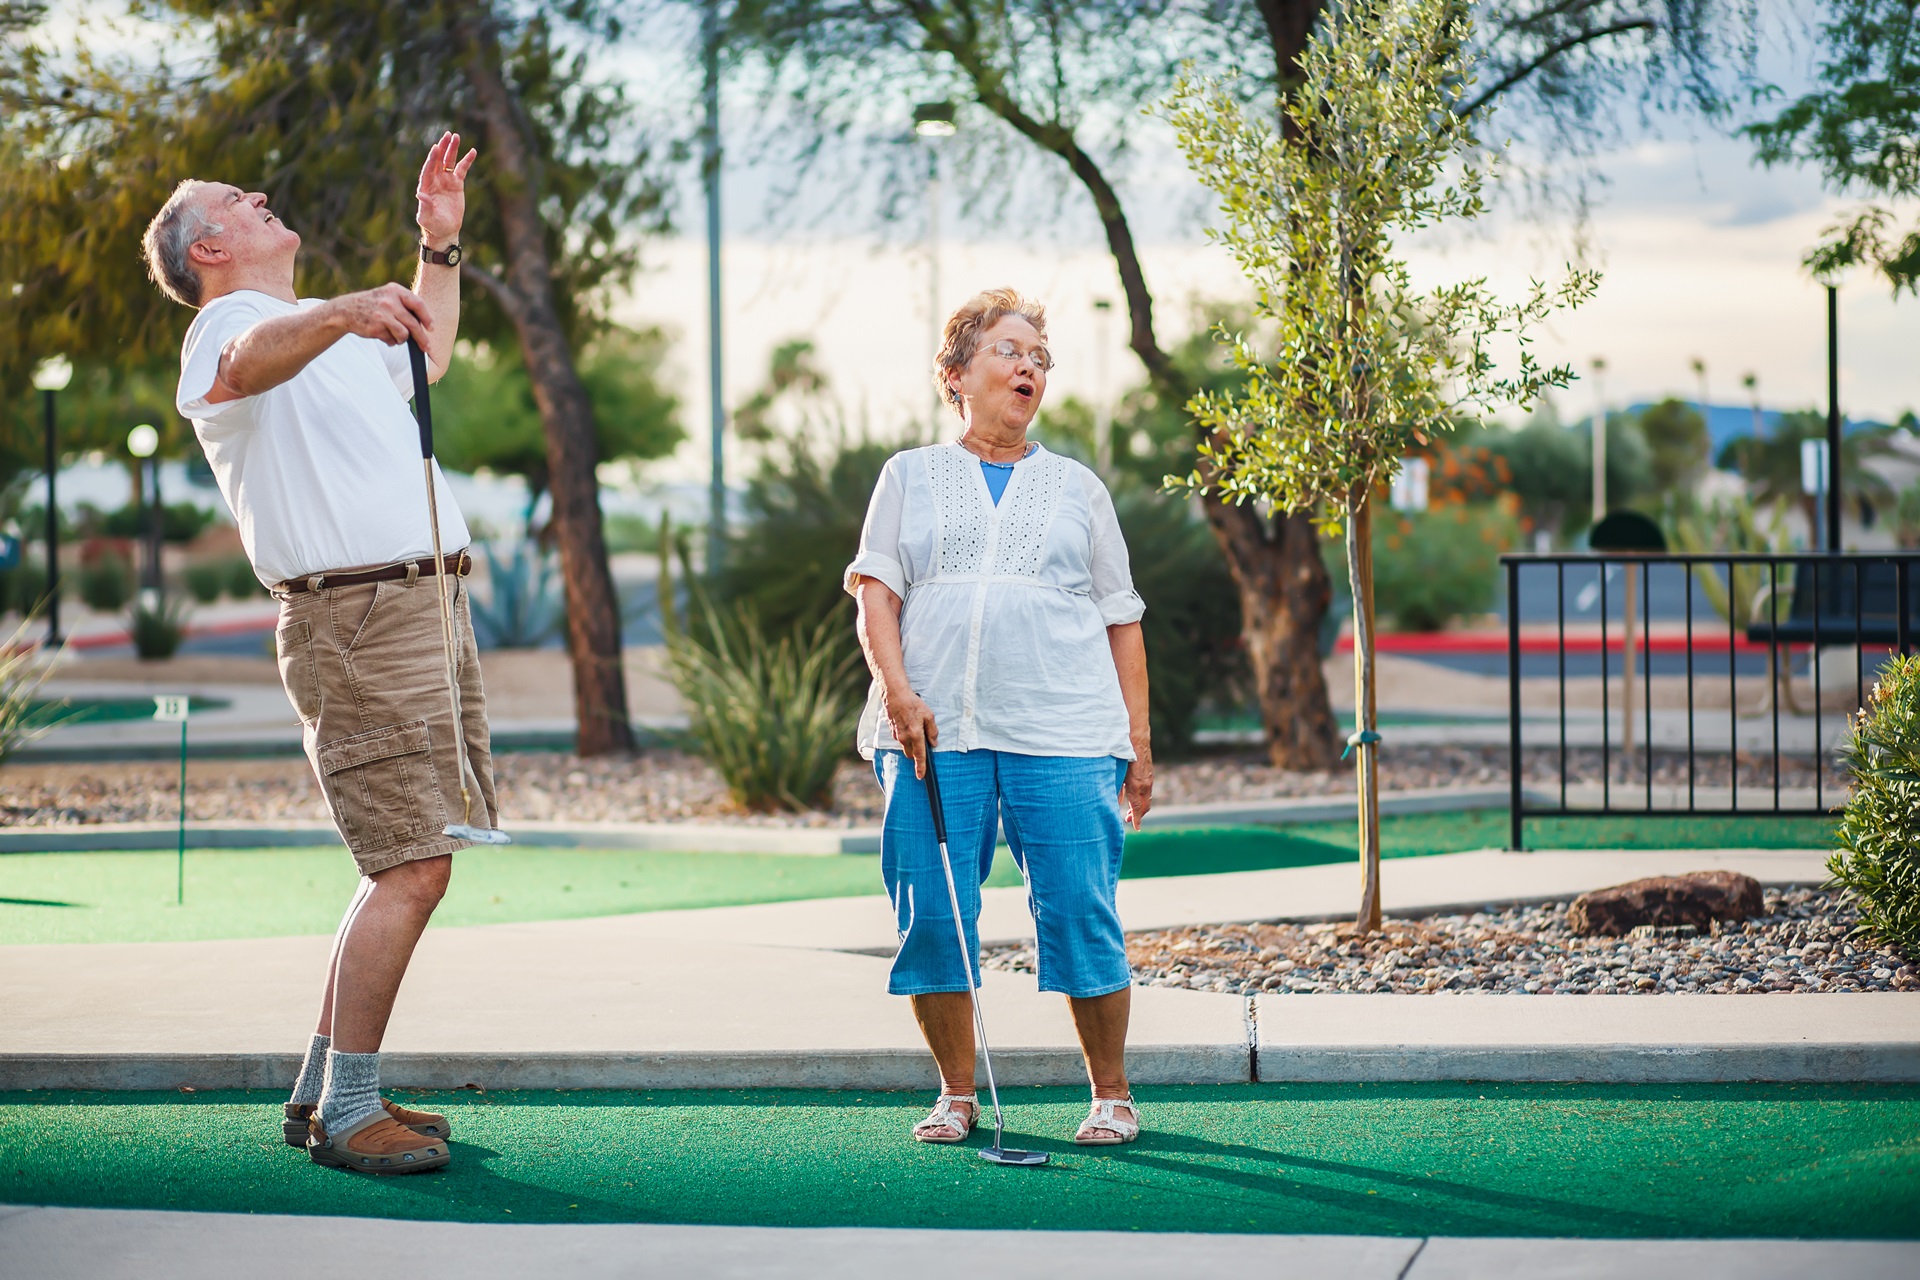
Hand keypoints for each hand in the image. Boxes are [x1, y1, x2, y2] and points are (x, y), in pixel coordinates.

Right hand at [324, 283, 432, 347]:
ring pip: (404, 334)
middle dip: (422, 338)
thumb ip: (404, 305)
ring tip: (396, 337)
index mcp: (395, 290)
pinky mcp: (376, 327)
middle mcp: (389, 301)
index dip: (427, 317)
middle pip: (413, 323)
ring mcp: (382, 314)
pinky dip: (391, 341)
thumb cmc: (372, 305)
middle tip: (427, 347)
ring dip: (402, 339)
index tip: (432, 328)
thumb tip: (426, 324)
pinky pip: (392, 339)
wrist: (346, 310)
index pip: (418, 303)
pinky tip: (384, 336)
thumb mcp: (388, 296)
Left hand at [416, 131, 476, 245]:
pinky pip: (462, 169)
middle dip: (442, 148)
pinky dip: (466, 161)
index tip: (436, 147)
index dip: (432, 159)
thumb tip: (420, 194)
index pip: (429, 169)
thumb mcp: (426, 217)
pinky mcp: (456, 184)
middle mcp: (435, 180)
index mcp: (426, 186)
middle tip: (447, 135)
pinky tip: (473, 151)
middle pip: (438, 160)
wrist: (445, 230)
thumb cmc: (433, 225)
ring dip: (452, 149)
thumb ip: (424, 206)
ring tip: (456, 136)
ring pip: (449, 161)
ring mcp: (446, 181)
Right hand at [884, 686, 939, 778]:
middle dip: (917, 753)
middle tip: (924, 742)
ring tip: (916, 728)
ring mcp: (897, 735)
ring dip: (912, 743)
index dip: (921, 767)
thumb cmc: (913, 704)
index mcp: (915, 735)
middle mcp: (905, 738)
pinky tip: (909, 724)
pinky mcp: (893, 731)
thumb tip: (934, 743)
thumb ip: (932, 731)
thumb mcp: (929, 715)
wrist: (895, 695)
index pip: (919, 756)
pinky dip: (906, 736)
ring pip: (906, 746)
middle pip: (911, 754)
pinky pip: (901, 739)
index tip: (921, 776)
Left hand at [1120, 756, 1152, 830]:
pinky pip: (1148, 792)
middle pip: (1144, 807)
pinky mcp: (1150, 776)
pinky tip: (1134, 799)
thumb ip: (1118, 789)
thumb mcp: (1118, 773)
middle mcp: (1145, 785)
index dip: (1136, 819)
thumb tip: (1115, 802)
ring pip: (1147, 800)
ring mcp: (1149, 780)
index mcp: (1136, 785)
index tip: (1136, 828)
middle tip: (1127, 820)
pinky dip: (1142, 799)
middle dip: (1137, 816)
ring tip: (1130, 812)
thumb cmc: (1124, 755)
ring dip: (1140, 808)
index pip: (1137, 808)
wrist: (1137, 740)